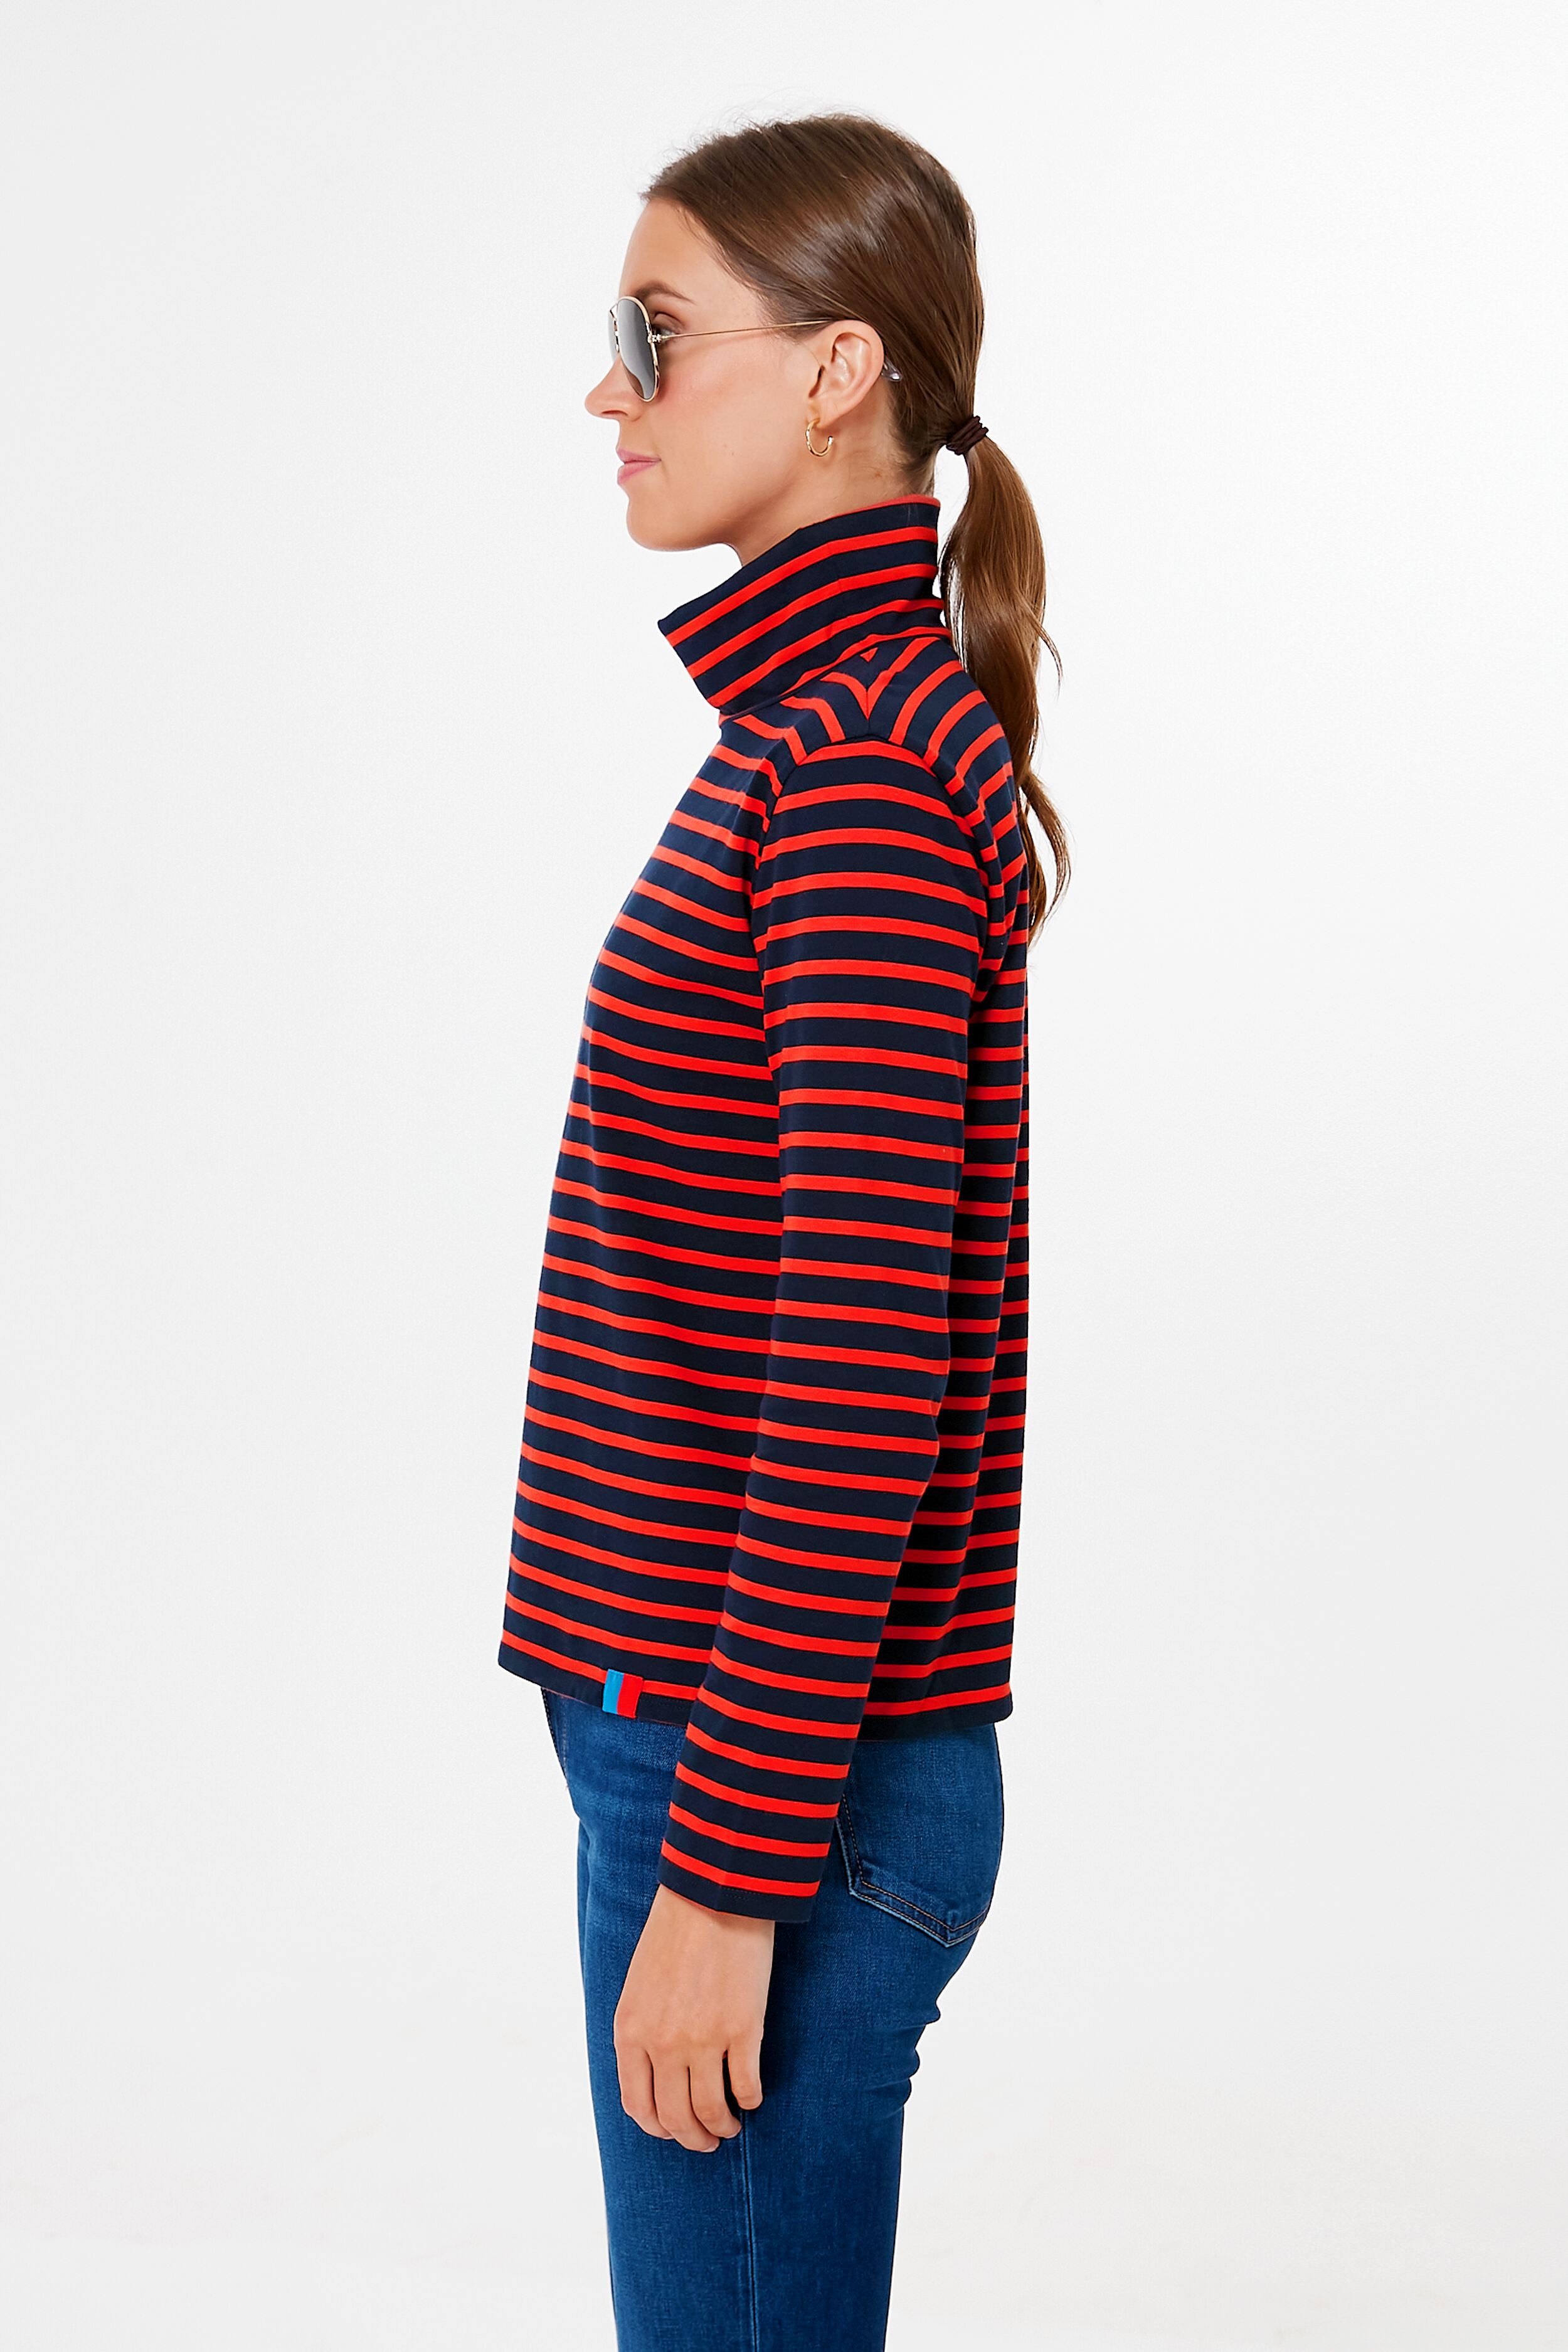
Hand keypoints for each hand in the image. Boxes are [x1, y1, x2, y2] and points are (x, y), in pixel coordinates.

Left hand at [613, 1882, 773, 2150]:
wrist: (714, 1893)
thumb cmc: (675, 1932)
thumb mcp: (638, 1985)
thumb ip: (641, 2031)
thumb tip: (656, 2075)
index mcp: (630, 2031)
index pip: (638, 2105)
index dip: (658, 2127)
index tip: (673, 2129)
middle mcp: (662, 2043)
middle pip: (675, 2118)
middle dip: (692, 2138)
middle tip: (706, 2140)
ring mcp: (703, 2040)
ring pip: (711, 2110)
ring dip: (721, 2126)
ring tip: (730, 2125)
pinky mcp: (743, 2030)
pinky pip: (746, 2085)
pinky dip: (750, 2100)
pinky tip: (752, 2098)